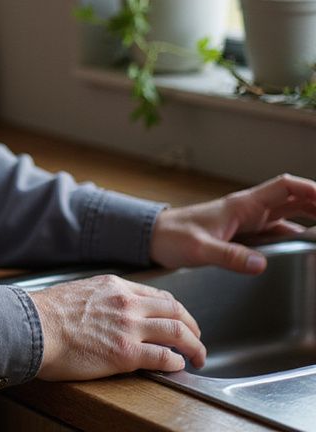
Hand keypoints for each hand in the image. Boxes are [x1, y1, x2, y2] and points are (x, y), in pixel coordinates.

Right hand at [31, 274, 204, 380]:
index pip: (157, 294)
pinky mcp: (126, 353)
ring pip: (177, 331)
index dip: (175, 309)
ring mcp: (128, 327)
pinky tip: (178, 366)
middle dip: (192, 326)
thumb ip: (102, 299)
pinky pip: (164, 357)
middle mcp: (126, 303)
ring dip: (194, 345)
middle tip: (198, 339)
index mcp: (114, 286)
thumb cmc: (47, 313)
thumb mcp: (80, 291)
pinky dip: (177, 362)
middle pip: (174, 310)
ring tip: (198, 356)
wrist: (34, 326)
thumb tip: (109, 312)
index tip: (179, 320)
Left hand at [150, 173, 315, 274]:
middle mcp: (249, 209)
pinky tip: (308, 244)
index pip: (285, 187)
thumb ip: (229, 256)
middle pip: (294, 197)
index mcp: (242, 205)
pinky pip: (278, 229)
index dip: (312, 190)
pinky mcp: (245, 234)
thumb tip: (261, 264)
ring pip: (290, 213)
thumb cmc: (173, 238)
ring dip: (313, 216)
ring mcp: (248, 221)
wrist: (153, 237)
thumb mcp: (200, 249)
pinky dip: (298, 233)